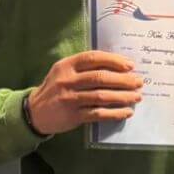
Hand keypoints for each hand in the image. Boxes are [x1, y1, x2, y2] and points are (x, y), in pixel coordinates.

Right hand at [26, 51, 142, 135]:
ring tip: (136, 97)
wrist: (35, 112)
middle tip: (139, 82)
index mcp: (66, 65)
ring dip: (123, 96)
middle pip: (100, 78)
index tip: (130, 65)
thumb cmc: (55, 88)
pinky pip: (98, 114)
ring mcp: (70, 99)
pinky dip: (115, 113)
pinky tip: (126, 112)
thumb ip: (84, 67)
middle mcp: (67, 80)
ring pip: (102, 96)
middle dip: (123, 80)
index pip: (93, 58)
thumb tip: (117, 67)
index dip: (114, 61)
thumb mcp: (63, 72)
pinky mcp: (73, 116)